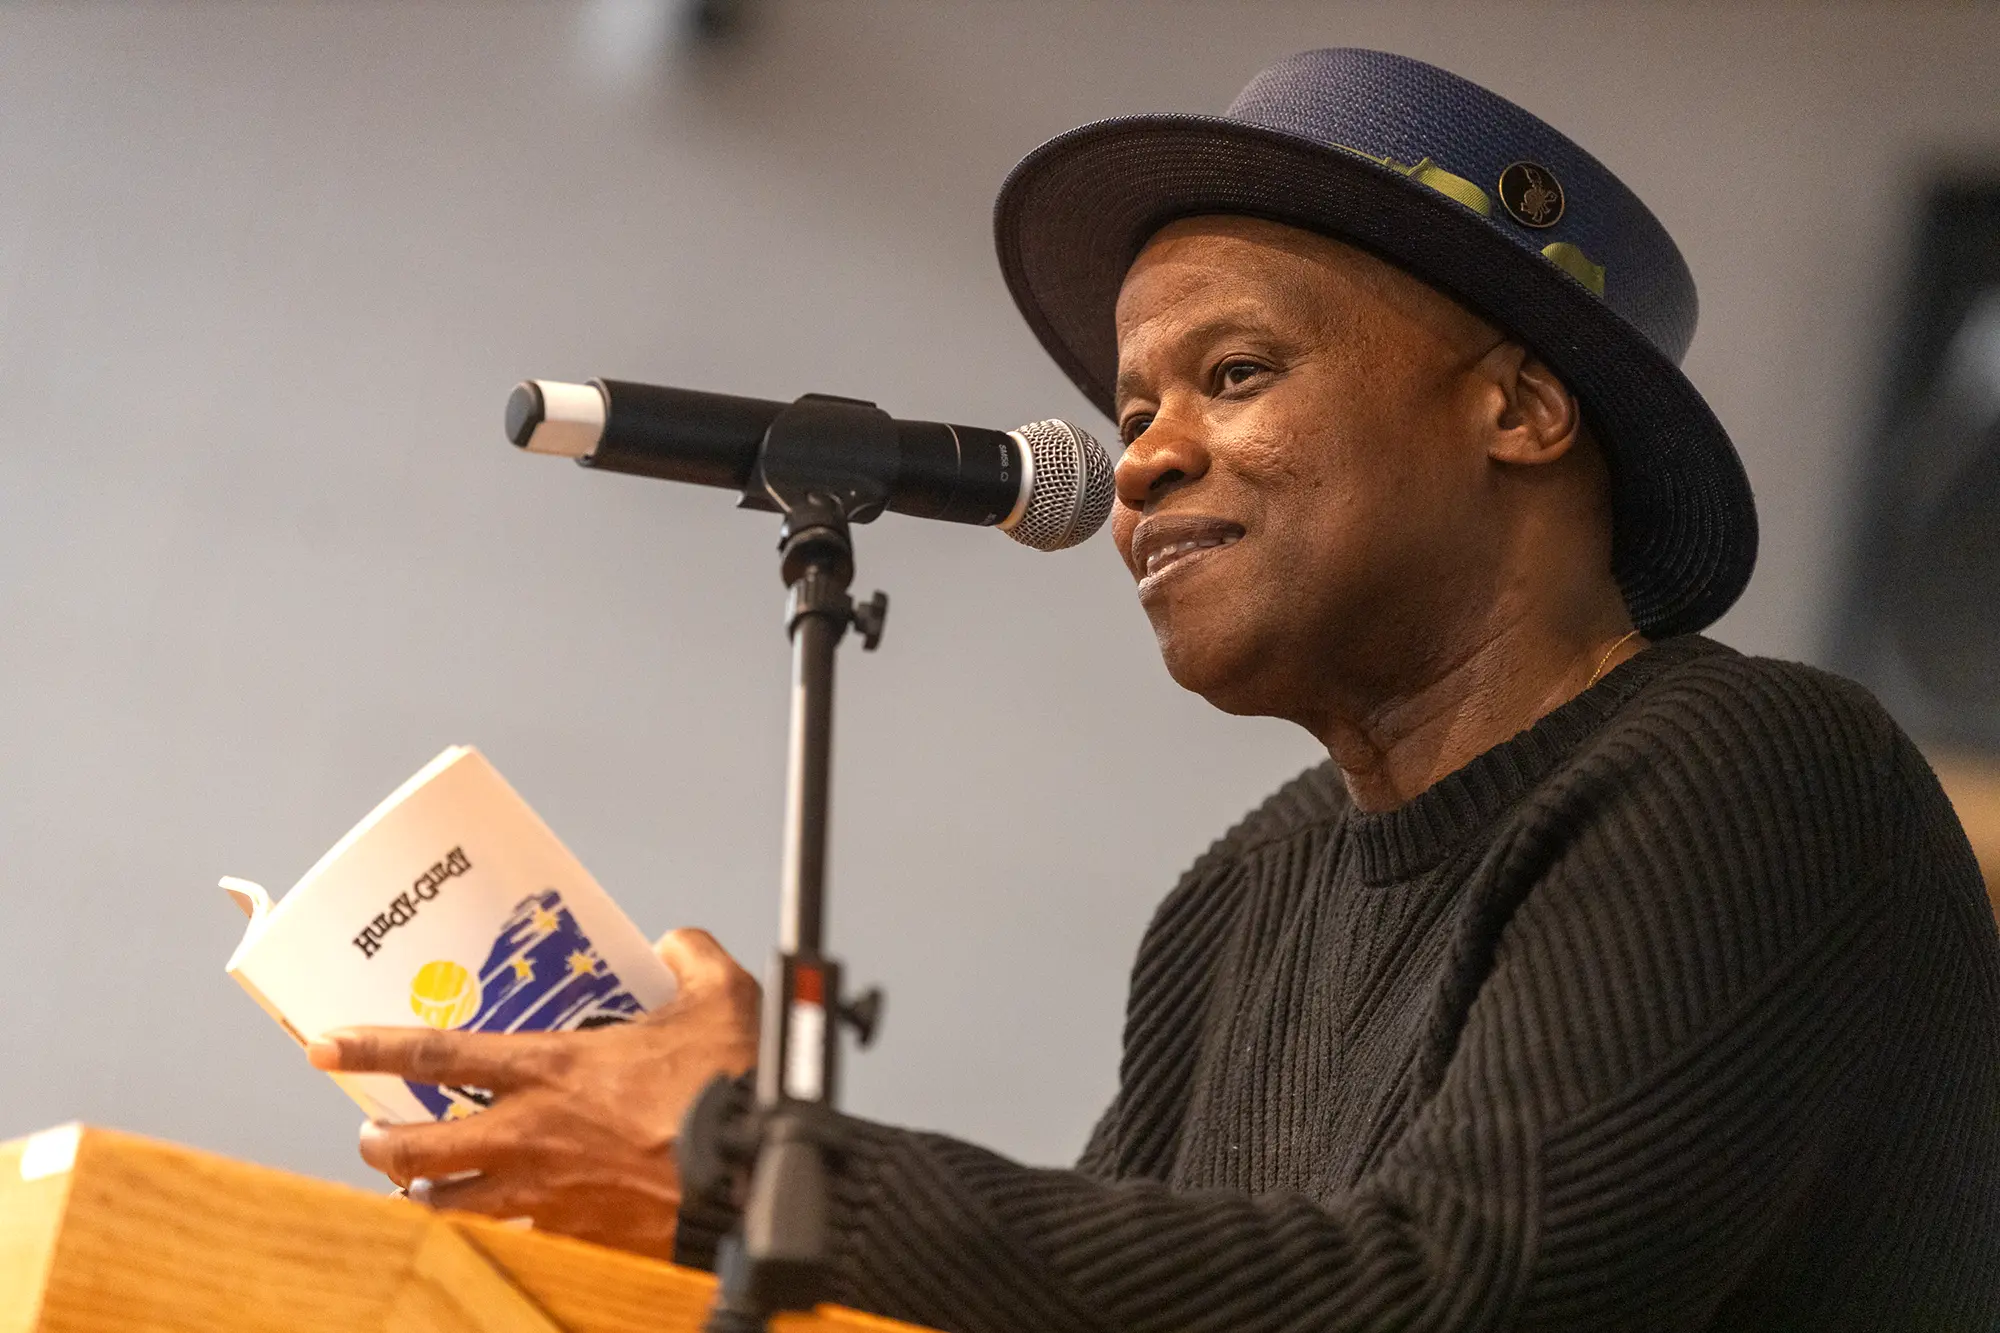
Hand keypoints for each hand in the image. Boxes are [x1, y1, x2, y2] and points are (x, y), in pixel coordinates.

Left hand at [305, 928, 758, 1258]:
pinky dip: (496, 1233)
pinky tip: (501, 1228)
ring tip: (416, 1194)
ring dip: (423, 1199)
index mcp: (552, 1068)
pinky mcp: (577, 1235)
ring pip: (449, 1208)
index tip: (325, 1046)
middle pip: (417, 1150)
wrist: (754, 1175)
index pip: (436, 1053)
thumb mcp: (718, 997)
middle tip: (373, 1137)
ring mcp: (548, 1192)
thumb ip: (690, 958)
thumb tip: (675, 944)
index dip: (370, 1047)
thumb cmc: (732, 1089)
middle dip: (380, 1146)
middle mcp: (532, 1134)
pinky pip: (512, 1239)